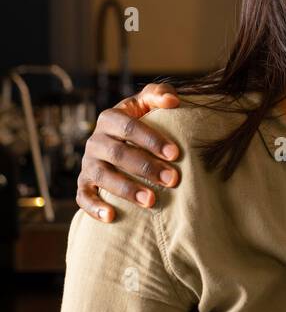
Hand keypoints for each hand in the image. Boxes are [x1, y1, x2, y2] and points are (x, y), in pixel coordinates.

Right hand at [76, 83, 182, 221]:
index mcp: (110, 119)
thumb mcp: (146, 104)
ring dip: (126, 189)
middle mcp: (95, 141)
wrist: (118, 142)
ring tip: (151, 201)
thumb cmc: (140, 121)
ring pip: (103, 176)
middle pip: (119, 154)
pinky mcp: (83, 184)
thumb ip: (159, 94)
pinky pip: (83, 197)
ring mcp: (88, 164)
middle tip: (172, 180)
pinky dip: (94, 207)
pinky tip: (112, 217)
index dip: (151, 139)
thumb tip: (174, 101)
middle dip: (146, 167)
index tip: (175, 154)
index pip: (128, 127)